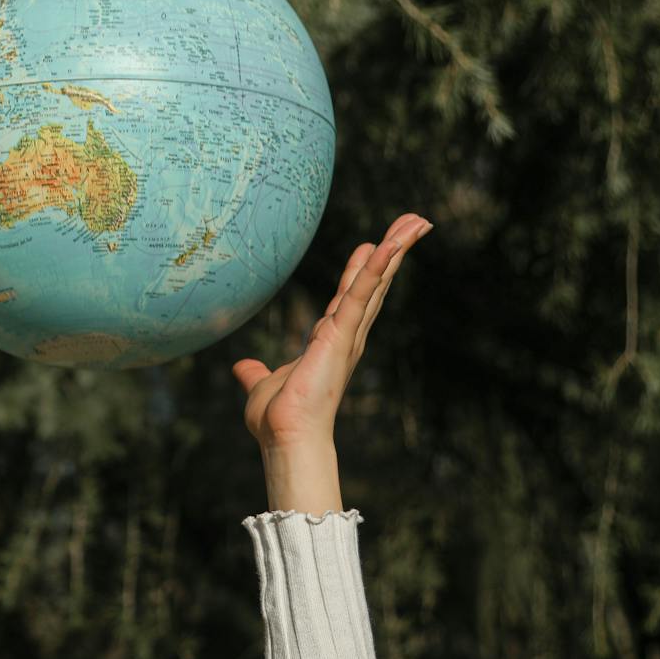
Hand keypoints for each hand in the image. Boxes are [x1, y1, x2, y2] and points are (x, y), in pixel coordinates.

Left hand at [233, 212, 431, 453]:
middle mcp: (346, 334)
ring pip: (376, 281)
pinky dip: (375, 268)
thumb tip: (242, 368)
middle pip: (375, 282)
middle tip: (415, 223)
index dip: (364, 269)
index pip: (352, 295)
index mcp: (331, 340)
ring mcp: (347, 333)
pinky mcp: (341, 333)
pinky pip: (361, 293)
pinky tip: (387, 243)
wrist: (286, 437)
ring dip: (396, 249)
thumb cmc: (278, 418)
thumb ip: (256, 372)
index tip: (375, 244)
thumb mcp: (263, 384)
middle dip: (394, 251)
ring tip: (417, 221)